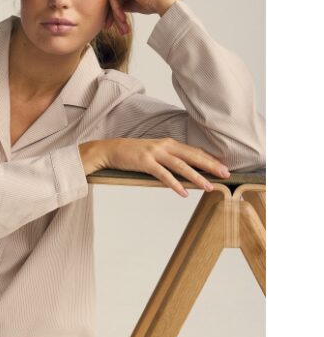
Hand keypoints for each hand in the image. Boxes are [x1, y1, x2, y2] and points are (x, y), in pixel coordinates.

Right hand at [100, 137, 230, 196]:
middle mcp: (164, 146)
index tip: (223, 168)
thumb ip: (169, 159)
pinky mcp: (145, 162)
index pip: (194, 151)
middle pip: (192, 156)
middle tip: (225, 174)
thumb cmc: (132, 154)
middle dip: (210, 166)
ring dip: (196, 177)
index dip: (210, 159)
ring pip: (181, 165)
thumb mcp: (154, 153)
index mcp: (169, 143)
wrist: (110, 150)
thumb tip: (185, 172)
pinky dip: (175, 184)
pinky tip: (183, 192)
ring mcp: (155, 153)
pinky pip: (163, 174)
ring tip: (208, 187)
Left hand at [103, 0, 181, 34]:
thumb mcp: (131, 4)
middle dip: (111, 15)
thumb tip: (111, 10)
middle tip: (111, 29)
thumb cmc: (151, 2)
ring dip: (116, 15)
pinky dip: (116, 10)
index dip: (112, 12)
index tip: (110, 25)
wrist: (161, 0)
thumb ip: (120, 4)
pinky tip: (123, 19)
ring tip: (122, 27)